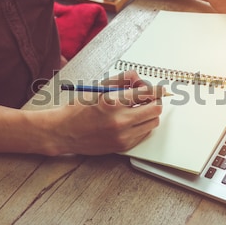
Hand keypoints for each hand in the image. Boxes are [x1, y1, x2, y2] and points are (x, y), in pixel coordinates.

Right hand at [45, 70, 163, 155]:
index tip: (162, 89)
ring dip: (149, 114)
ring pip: (152, 123)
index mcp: (113, 101)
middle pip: (155, 109)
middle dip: (154, 101)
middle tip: (148, 98)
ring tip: (137, 110)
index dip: (157, 90)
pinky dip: (141, 126)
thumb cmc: (78, 109)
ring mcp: (123, 135)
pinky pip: (143, 134)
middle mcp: (120, 120)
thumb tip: (138, 78)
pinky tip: (130, 121)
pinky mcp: (123, 146)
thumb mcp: (98, 89)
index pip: (146, 93)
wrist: (63, 132)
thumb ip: (122, 81)